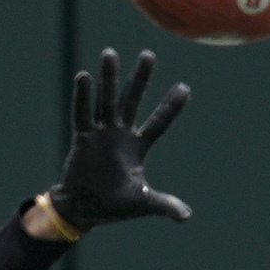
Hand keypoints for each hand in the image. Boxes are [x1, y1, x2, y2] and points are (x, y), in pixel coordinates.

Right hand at [46, 47, 191, 232]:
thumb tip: (187, 216)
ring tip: (110, 53)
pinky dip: (82, 97)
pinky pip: (82, 114)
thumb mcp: (141, 203)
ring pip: (106, 100)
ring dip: (109, 78)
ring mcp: (101, 134)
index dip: (170, 106)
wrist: (83, 211)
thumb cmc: (114, 206)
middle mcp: (121, 134)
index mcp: (138, 147)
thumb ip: (163, 204)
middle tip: (148, 54)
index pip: (159, 123)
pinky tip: (84, 77)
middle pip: (132, 100)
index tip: (185, 87)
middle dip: (140, 79)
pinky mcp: (82, 138)